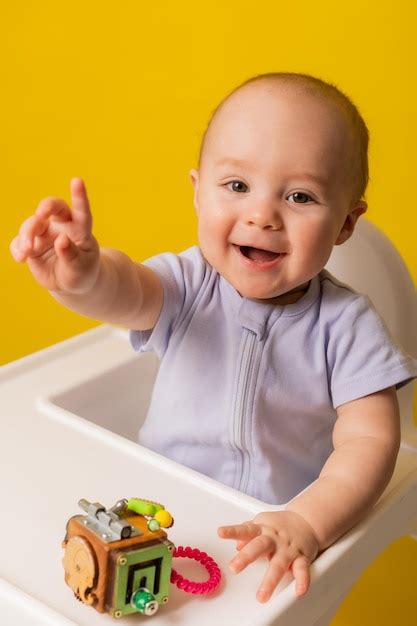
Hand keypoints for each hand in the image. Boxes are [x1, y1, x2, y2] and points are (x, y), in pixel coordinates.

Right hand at [10, 178, 99, 294]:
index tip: (77, 181)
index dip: (79, 196)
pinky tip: (20, 258)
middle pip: (52, 208)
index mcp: (80, 228)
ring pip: (32, 225)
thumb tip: (61, 240)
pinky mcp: (31, 245)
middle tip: (41, 214)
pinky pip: (19, 242)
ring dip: (27, 235)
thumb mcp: (81, 267)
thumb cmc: (82, 272)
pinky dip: (18, 248)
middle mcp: (61, 226)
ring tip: (27, 251)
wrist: (70, 284)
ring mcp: (44, 234)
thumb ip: (71, 254)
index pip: (81, 210)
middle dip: (46, 207)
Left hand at [218, 510, 318, 602]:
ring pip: (278, 564)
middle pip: (259, 546)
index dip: (232, 531)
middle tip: (234, 568)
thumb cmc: (279, 526)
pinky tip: (299, 591)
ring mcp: (287, 548)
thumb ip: (248, 533)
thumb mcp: (261, 524)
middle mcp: (274, 538)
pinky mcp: (302, 557)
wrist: (306, 520)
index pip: (245, 529)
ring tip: (262, 596)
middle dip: (246, 557)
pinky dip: (302, 580)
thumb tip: (237, 545)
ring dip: (270, 580)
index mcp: (262, 529)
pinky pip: (302, 570)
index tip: (220, 533)